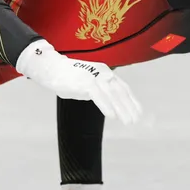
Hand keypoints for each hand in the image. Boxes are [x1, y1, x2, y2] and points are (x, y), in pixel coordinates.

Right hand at [15, 40, 140, 124]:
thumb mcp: (88, 83)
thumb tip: (109, 102)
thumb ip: (99, 90)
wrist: (52, 68)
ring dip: (121, 109)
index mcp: (105, 72)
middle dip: (129, 107)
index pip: (122, 88)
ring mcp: (94, 76)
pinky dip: (106, 106)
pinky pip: (98, 96)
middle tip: (134, 120)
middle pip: (120, 92)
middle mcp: (103, 73)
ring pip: (112, 95)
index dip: (131, 101)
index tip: (138, 112)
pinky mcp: (85, 82)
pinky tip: (112, 116)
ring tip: (127, 121)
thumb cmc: (69, 77)